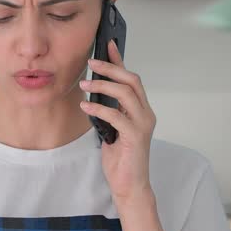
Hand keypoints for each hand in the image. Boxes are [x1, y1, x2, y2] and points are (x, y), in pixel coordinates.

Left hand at [80, 39, 156, 203]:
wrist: (129, 185)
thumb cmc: (121, 159)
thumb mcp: (112, 129)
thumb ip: (109, 112)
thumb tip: (93, 93)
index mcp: (141, 111)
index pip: (132, 79)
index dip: (120, 60)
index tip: (108, 45)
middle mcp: (146, 114)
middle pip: (131, 80)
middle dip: (110, 68)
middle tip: (91, 63)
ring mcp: (142, 124)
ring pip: (125, 93)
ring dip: (102, 85)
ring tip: (84, 84)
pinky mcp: (135, 136)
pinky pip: (116, 115)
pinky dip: (98, 108)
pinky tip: (85, 106)